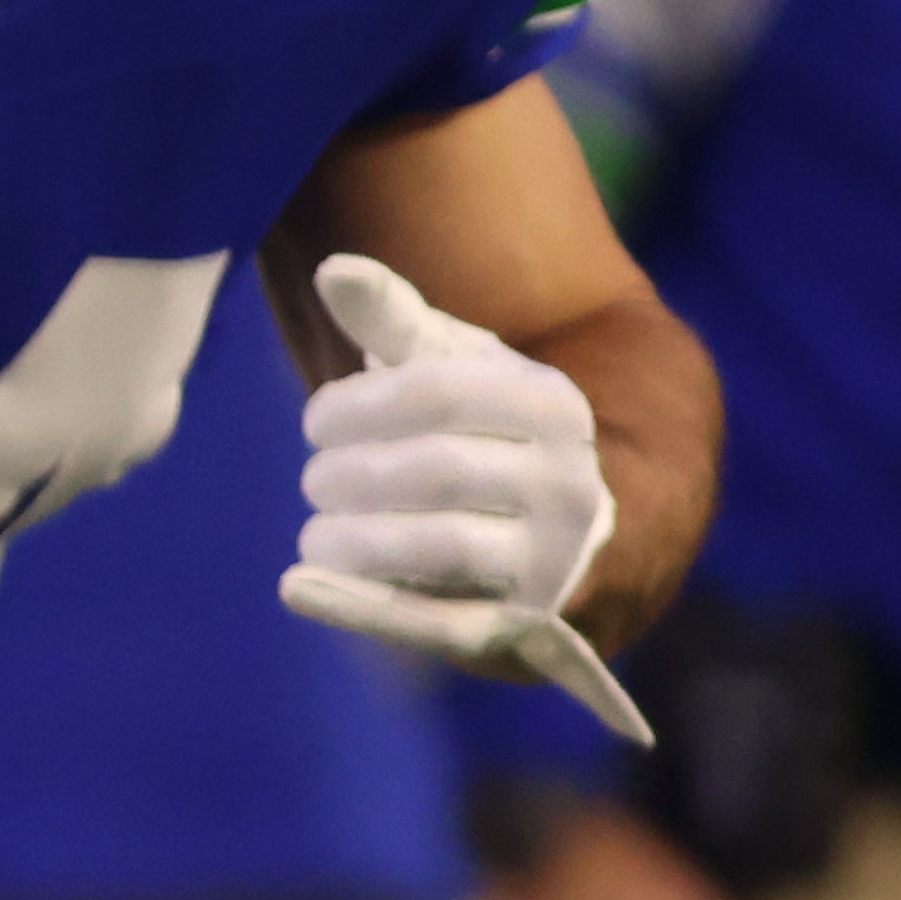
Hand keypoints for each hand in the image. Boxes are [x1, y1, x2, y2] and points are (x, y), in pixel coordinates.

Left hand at [280, 252, 650, 742]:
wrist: (604, 537)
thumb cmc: (500, 437)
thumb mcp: (463, 369)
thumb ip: (397, 320)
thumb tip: (334, 270)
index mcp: (553, 407)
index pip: (436, 394)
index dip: (355, 406)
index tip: (316, 422)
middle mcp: (570, 482)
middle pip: (433, 471)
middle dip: (351, 476)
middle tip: (316, 481)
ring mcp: (558, 561)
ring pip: (440, 545)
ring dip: (354, 539)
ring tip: (318, 531)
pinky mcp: (533, 629)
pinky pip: (444, 623)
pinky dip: (363, 609)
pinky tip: (296, 587)